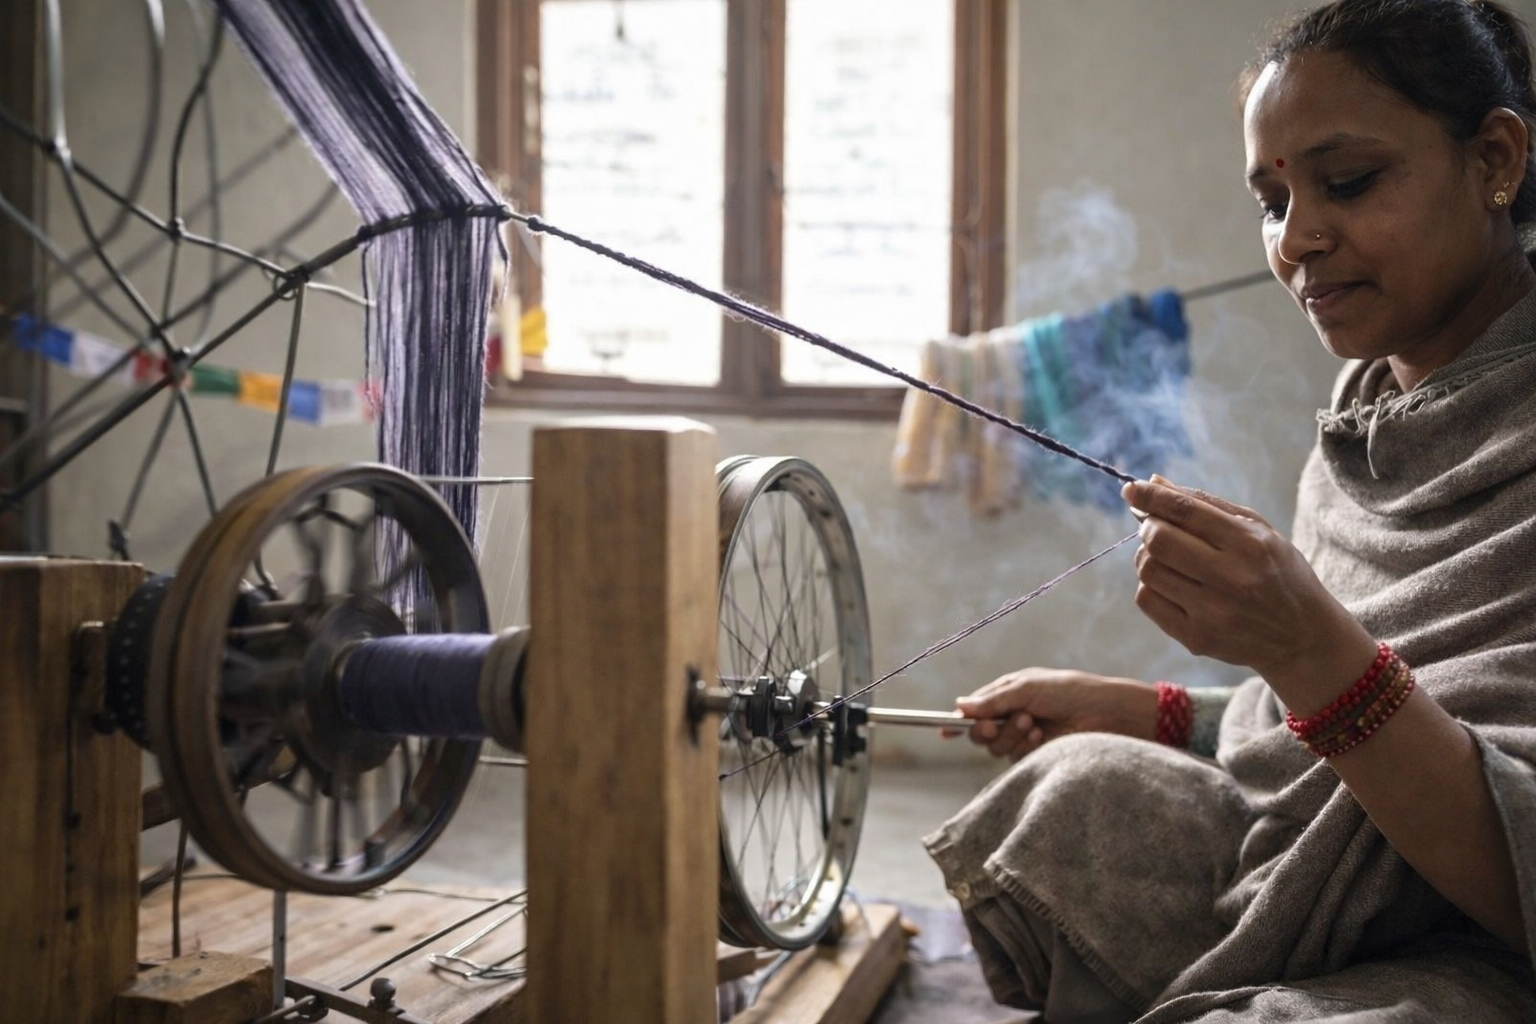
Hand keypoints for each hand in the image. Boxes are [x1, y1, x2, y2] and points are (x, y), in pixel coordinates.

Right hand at [944, 668, 1157, 761]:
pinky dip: (1023, 747)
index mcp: (1006, 695)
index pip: (974, 709)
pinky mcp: (1036, 756)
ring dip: (1009, 736)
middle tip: (995, 725)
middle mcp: (1010, 717)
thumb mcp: (1026, 688)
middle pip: (979, 733)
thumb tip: (960, 706)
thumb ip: (992, 700)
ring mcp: (1023, 738)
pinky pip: (1014, 758)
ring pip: (994, 747)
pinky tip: (1041, 736)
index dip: (958, 720)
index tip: (944, 731)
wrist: (1103, 713)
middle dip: (984, 729)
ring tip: (1031, 723)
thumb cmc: (1067, 691)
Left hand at [1122, 474, 1375, 706]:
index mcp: (1250, 544)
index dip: (1151, 496)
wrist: (1303, 637)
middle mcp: (1231, 579)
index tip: (1130, 488)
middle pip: (1158, 541)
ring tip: (1171, 559)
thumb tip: (1154, 482)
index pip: (1185, 511)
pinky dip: (1150, 585)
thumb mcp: (1259, 531)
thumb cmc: (1278, 574)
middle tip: (1158, 528)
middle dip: (1149, 527)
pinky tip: (1173, 584)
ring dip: (1148, 557)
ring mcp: (1211, 612)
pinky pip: (1147, 599)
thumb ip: (1206, 505)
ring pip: (1148, 570)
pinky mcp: (1196, 637)